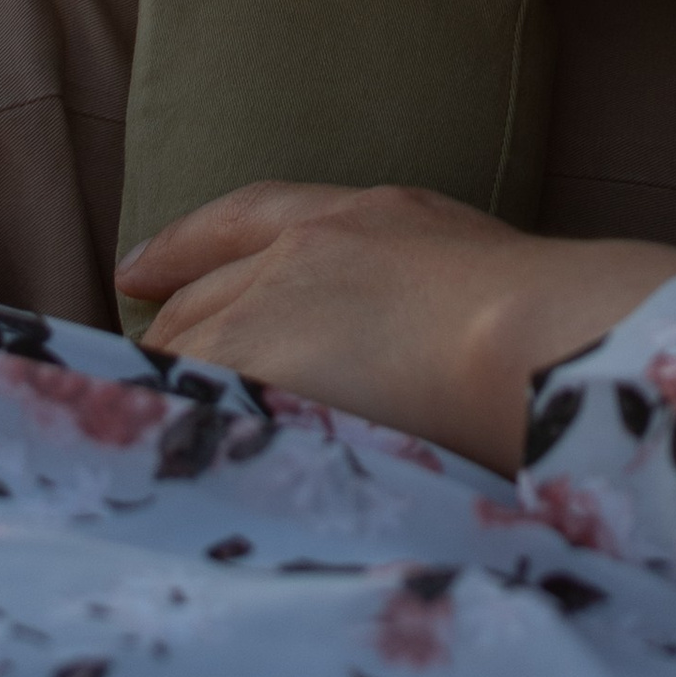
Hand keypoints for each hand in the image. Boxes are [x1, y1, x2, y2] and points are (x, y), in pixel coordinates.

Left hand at [119, 182, 675, 469]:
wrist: (530, 335)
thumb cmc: (540, 322)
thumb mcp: (470, 270)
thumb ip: (418, 290)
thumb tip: (409, 343)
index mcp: (365, 215)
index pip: (251, 214)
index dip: (187, 243)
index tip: (135, 267)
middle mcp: (305, 247)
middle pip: (202, 291)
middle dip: (171, 333)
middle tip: (140, 375)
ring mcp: (271, 302)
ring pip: (185, 348)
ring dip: (164, 393)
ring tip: (140, 440)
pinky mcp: (252, 361)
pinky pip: (186, 400)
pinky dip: (170, 427)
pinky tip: (155, 462)